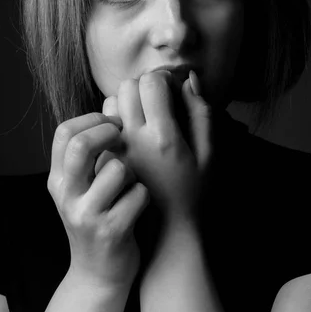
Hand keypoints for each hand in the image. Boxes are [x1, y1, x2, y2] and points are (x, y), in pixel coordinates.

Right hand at [47, 112, 149, 290]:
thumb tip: (112, 105)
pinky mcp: (110, 232)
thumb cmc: (99, 218)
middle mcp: (66, 195)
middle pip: (81, 145)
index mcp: (58, 179)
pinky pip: (138, 195)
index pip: (65, 132)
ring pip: (118, 169)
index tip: (114, 125)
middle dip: (110, 134)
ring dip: (134, 172)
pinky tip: (140, 207)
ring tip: (133, 185)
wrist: (100, 274)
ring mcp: (86, 215)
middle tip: (125, 139)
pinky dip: (145, 196)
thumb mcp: (82, 187)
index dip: (93, 120)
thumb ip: (89, 153)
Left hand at [98, 71, 212, 224]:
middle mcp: (134, 139)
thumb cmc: (193, 192)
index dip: (164, 79)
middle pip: (128, 85)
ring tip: (143, 116)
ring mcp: (115, 148)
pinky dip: (115, 118)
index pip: (152, 82)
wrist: (165, 232)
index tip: (173, 91)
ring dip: (127, 100)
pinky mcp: (102, 158)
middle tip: (158, 100)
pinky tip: (131, 132)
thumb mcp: (208, 154)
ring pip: (111, 101)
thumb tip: (188, 80)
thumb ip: (201, 114)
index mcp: (164, 136)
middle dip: (144, 85)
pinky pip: (102, 123)